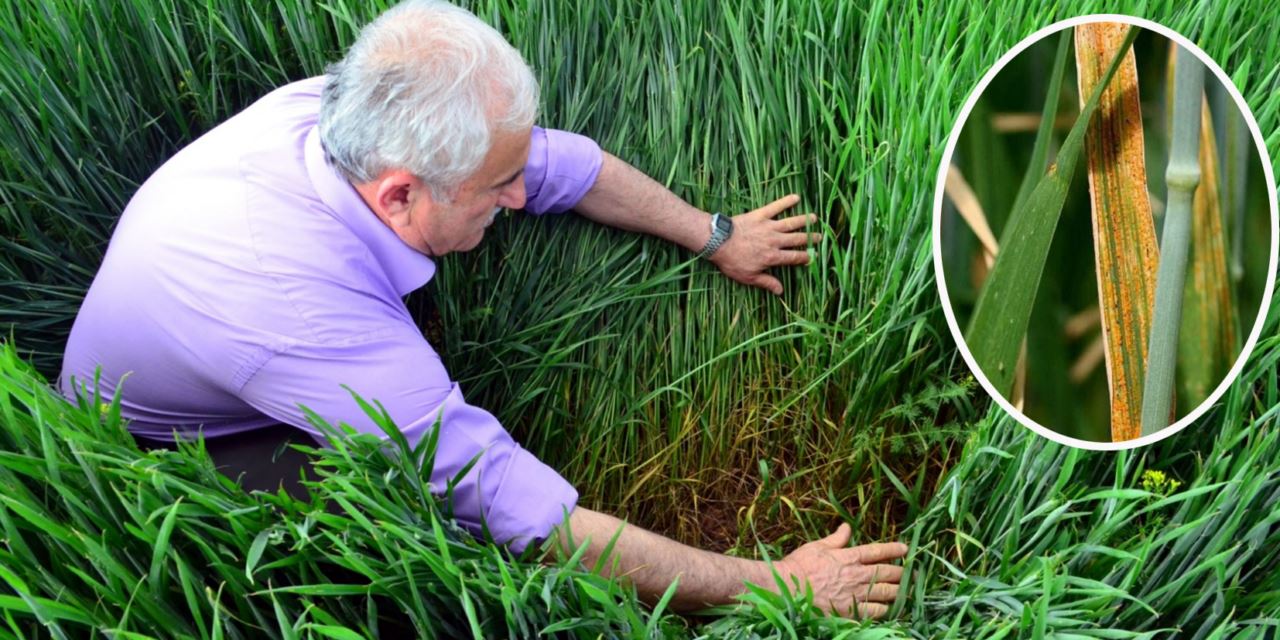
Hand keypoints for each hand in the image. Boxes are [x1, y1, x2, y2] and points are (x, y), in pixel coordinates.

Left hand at [708, 194, 821, 294]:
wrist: (718, 241)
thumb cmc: (732, 261)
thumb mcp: (748, 277)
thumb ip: (766, 282)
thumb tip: (780, 291)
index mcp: (773, 257)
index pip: (794, 258)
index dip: (804, 258)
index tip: (811, 258)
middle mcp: (775, 241)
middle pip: (797, 239)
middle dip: (810, 239)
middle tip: (820, 237)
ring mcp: (769, 226)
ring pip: (791, 223)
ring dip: (804, 220)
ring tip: (814, 218)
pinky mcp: (760, 215)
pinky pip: (776, 206)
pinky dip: (786, 201)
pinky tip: (796, 197)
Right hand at [774, 523, 907, 618]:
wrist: (787, 590)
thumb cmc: (799, 565)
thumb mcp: (817, 546)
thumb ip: (836, 539)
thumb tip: (847, 527)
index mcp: (849, 556)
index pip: (878, 551)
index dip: (894, 549)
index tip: (906, 549)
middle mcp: (856, 575)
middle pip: (887, 573)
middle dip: (902, 573)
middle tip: (913, 573)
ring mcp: (855, 594)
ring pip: (886, 593)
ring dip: (898, 591)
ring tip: (906, 591)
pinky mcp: (851, 611)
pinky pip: (875, 612)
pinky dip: (884, 610)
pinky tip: (888, 608)